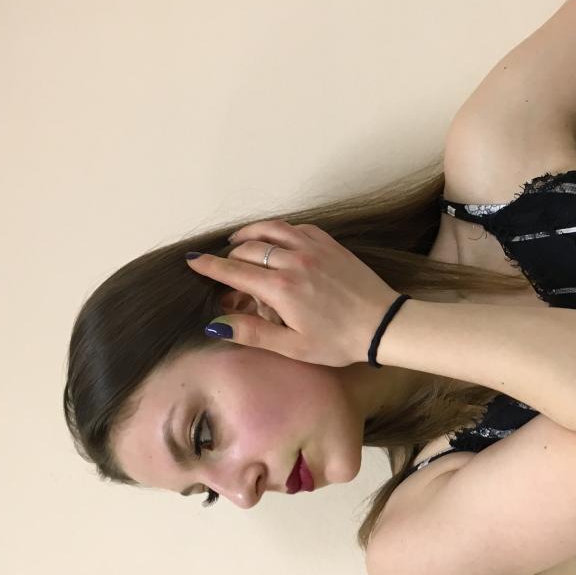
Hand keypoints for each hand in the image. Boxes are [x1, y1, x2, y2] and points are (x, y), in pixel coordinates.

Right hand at [185, 219, 402, 365]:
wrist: (382, 324)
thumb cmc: (338, 341)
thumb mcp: (293, 346)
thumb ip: (253, 333)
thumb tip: (217, 324)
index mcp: (281, 288)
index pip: (233, 271)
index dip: (209, 266)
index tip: (193, 262)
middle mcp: (294, 261)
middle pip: (248, 249)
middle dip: (230, 258)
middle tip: (225, 271)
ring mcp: (313, 248)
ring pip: (270, 229)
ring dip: (250, 234)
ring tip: (238, 242)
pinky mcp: (329, 243)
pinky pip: (295, 227)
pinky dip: (278, 230)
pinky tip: (275, 240)